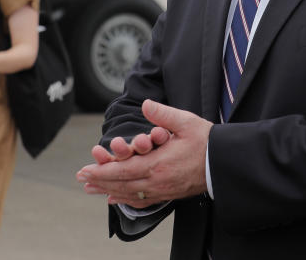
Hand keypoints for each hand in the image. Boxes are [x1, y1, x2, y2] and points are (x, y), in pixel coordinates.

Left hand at [76, 99, 211, 208]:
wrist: (223, 164)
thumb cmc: (207, 141)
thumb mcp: (186, 122)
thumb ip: (163, 114)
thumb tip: (145, 104)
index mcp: (158, 163)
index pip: (122, 170)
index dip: (102, 171)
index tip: (85, 170)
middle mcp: (157, 181)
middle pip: (121, 184)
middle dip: (100, 181)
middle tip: (82, 178)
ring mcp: (163, 190)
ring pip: (129, 194)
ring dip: (109, 191)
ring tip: (93, 189)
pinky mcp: (169, 194)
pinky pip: (142, 201)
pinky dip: (126, 200)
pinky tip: (117, 198)